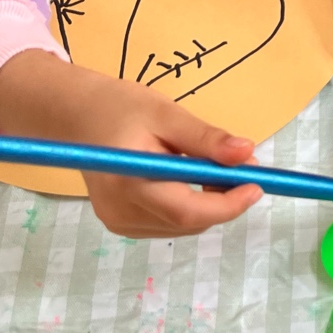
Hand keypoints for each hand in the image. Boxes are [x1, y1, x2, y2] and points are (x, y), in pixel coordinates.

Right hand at [0, 50, 262, 237]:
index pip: (187, 211)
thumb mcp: (167, 114)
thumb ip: (206, 138)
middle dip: (224, 199)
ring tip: (215, 166)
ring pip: (181, 225)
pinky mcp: (119, 222)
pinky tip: (190, 177)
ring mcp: (118, 221)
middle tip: (244, 165)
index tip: (257, 183)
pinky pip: (167, 222)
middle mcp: (122, 212)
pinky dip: (189, 205)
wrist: (75, 116)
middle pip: (188, 221)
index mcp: (131, 183)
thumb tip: (246, 153)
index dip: (228, 204)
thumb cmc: (120, 107)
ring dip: (208, 203)